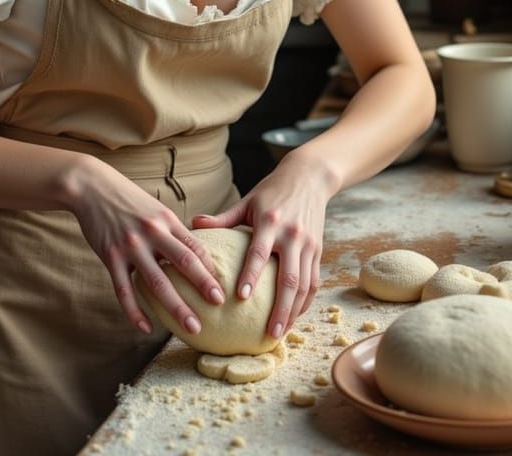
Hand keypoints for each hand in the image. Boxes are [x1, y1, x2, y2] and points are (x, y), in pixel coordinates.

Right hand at [71, 158, 225, 335]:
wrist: (92, 187)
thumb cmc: (127, 199)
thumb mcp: (155, 208)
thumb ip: (171, 230)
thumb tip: (192, 252)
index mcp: (166, 220)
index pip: (194, 246)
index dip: (210, 267)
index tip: (223, 286)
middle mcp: (151, 232)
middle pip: (183, 263)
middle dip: (203, 285)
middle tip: (219, 304)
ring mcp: (130, 246)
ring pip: (156, 283)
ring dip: (177, 307)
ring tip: (194, 328)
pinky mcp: (110, 257)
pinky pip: (124, 290)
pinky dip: (135, 312)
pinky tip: (146, 328)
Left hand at [192, 150, 331, 338]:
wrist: (309, 178)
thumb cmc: (271, 191)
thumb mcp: (247, 200)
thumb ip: (223, 217)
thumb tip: (193, 223)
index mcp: (270, 221)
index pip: (259, 252)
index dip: (251, 274)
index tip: (241, 297)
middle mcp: (292, 235)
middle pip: (288, 277)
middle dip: (280, 308)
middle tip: (269, 333)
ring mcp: (308, 245)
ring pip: (304, 285)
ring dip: (294, 312)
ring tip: (280, 334)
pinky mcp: (317, 251)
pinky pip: (314, 282)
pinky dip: (305, 302)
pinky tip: (294, 317)